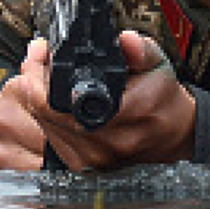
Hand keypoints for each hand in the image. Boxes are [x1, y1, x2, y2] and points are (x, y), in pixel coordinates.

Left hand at [0, 33, 196, 171]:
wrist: (173, 135)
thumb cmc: (163, 99)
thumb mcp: (158, 65)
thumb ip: (140, 50)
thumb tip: (126, 40)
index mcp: (129, 114)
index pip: (65, 100)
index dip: (41, 74)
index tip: (39, 51)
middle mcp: (110, 143)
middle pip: (47, 113)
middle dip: (35, 82)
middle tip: (37, 60)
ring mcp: (94, 160)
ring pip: (46, 127)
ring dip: (39, 101)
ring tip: (46, 78)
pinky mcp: (84, 168)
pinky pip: (52, 140)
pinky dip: (49, 119)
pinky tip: (56, 103)